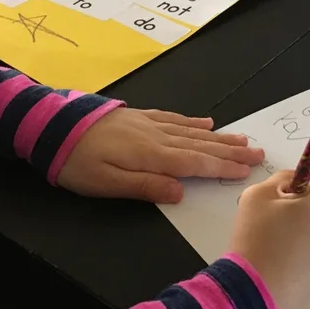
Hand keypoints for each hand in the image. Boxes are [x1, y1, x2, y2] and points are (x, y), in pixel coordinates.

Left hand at [57, 108, 263, 203]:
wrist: (51, 126)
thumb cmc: (75, 162)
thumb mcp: (106, 184)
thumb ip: (144, 186)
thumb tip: (180, 192)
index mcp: (150, 156)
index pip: (194, 164)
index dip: (222, 168)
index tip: (247, 170)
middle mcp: (155, 137)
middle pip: (199, 146)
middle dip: (230, 151)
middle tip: (257, 153)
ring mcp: (147, 124)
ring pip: (190, 132)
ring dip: (218, 137)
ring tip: (241, 139)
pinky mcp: (137, 117)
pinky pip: (173, 118)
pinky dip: (192, 122)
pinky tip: (205, 123)